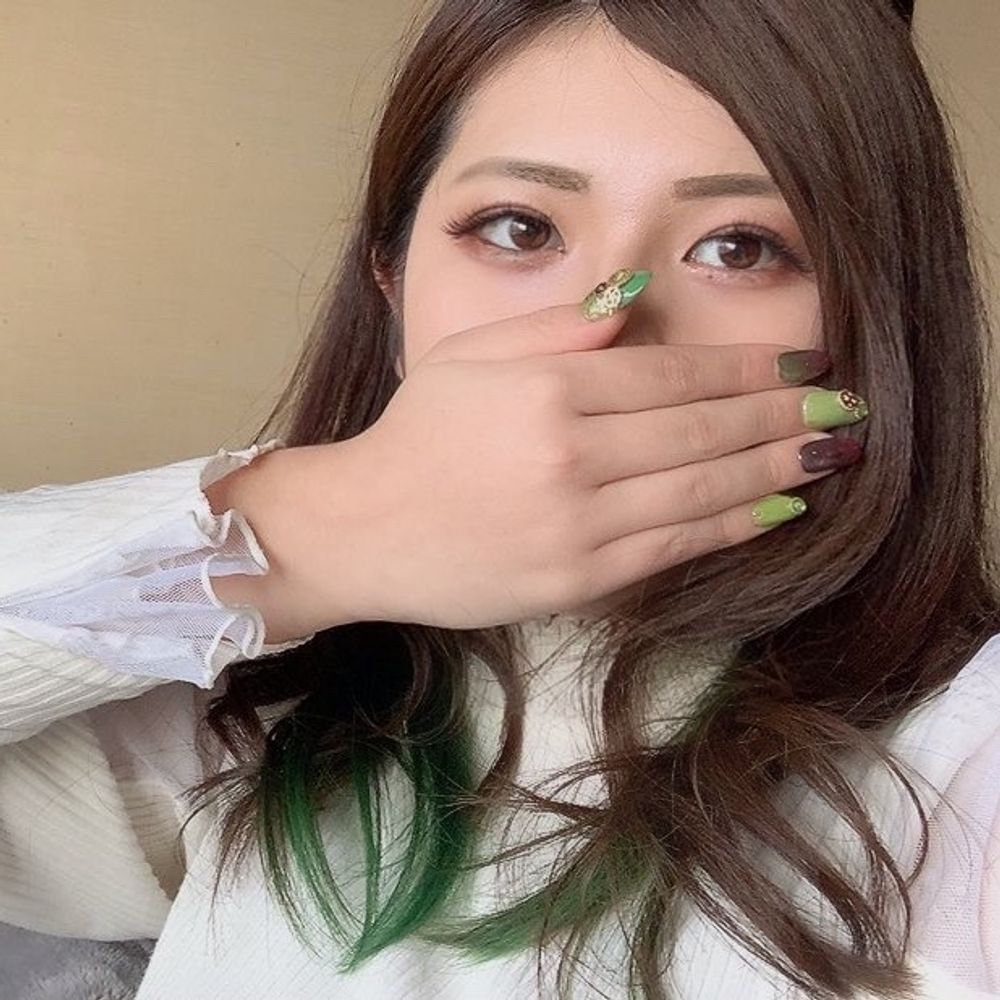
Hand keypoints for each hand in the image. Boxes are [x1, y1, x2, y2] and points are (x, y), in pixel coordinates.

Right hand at [317, 283, 862, 629]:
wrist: (367, 530)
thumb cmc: (416, 435)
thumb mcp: (472, 356)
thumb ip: (558, 325)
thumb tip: (636, 293)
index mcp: (548, 389)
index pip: (674, 373)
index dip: (748, 370)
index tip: (800, 365)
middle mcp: (573, 455)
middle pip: (704, 429)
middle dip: (782, 415)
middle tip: (842, 405)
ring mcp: (579, 523)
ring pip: (702, 490)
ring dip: (776, 468)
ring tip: (830, 451)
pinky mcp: (579, 579)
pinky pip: (675, 549)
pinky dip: (734, 527)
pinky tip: (778, 509)